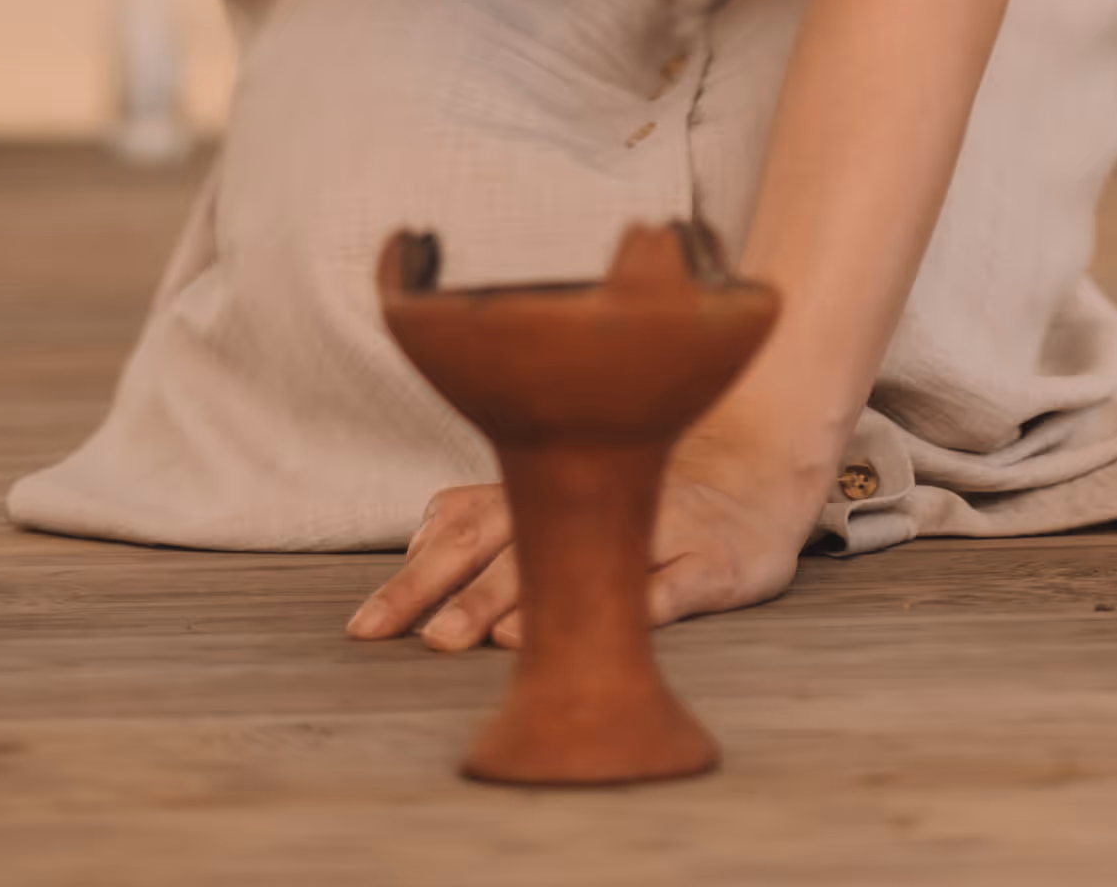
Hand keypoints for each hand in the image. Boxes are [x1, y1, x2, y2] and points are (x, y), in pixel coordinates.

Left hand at [344, 428, 821, 652]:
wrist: (750, 472)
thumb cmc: (637, 486)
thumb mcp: (563, 486)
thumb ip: (486, 509)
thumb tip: (415, 541)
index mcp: (547, 488)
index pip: (464, 532)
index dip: (415, 579)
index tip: (366, 627)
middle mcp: (594, 501)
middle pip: (518, 552)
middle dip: (467, 598)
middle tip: (425, 642)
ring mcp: (654, 527)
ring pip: (593, 563)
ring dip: (545, 601)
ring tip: (498, 643)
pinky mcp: (710, 560)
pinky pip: (677, 584)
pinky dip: (644, 602)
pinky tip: (616, 629)